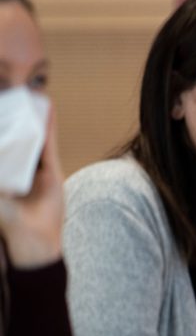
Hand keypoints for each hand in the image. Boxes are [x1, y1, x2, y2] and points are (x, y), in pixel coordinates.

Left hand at [0, 107, 63, 266]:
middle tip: (13, 98)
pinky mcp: (52, 172)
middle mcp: (17, 171)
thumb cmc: (6, 219)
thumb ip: (1, 167)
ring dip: (33, 119)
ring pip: (33, 139)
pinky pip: (48, 144)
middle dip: (15, 121)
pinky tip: (47, 109)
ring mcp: (36, 171)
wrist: (31, 239)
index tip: (2, 108)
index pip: (3, 148)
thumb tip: (4, 148)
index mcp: (4, 176)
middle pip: (16, 140)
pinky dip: (48, 126)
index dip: (3, 130)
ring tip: (30, 97)